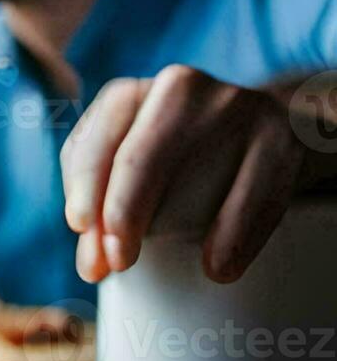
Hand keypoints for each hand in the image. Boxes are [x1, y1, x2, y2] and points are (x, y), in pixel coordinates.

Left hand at [61, 64, 318, 283]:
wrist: (271, 127)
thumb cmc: (181, 160)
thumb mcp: (133, 173)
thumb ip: (104, 217)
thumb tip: (90, 266)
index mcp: (128, 96)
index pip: (93, 143)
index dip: (83, 188)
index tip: (79, 228)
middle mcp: (179, 91)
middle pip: (139, 158)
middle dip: (121, 214)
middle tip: (116, 262)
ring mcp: (234, 107)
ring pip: (195, 174)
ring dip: (174, 227)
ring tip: (173, 259)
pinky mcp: (281, 135)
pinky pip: (257, 195)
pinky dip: (235, 237)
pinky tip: (218, 269)